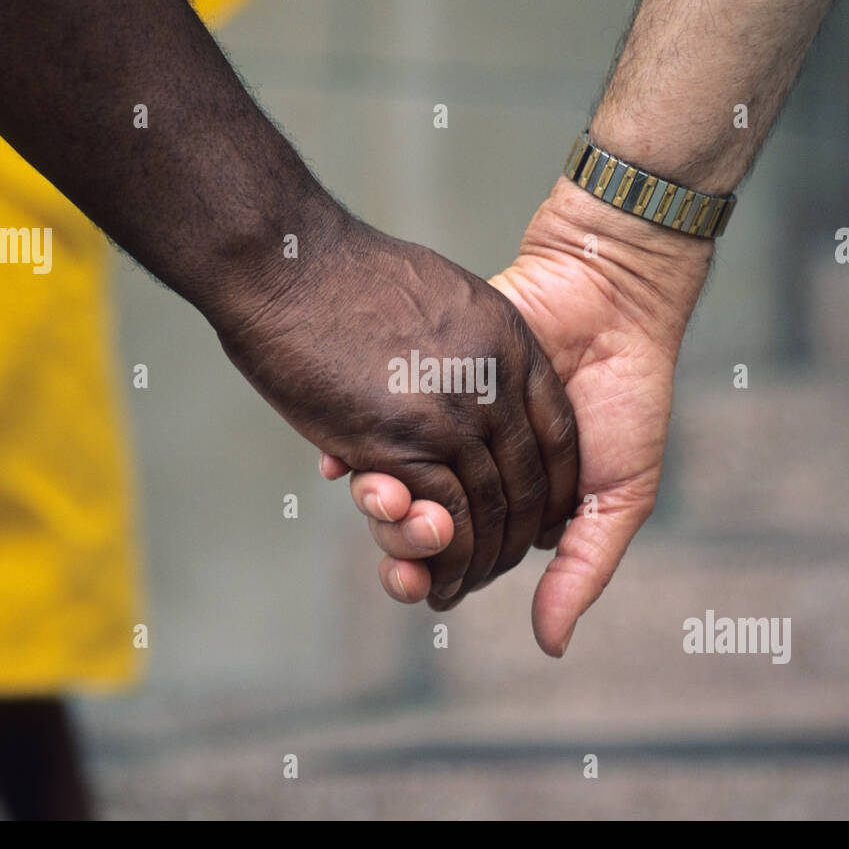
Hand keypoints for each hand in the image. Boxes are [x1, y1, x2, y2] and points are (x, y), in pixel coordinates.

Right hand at [215, 198, 578, 595]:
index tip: (539, 518)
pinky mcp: (402, 441)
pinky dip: (444, 559)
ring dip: (478, 561)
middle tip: (494, 569)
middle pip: (530, 482)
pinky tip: (431, 576)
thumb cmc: (343, 275)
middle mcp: (495, 380)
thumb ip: (464, 341)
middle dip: (516, 537)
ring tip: (459, 587)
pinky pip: (447, 519)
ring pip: (491, 510)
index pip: (560, 434)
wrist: (288, 261)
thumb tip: (462, 368)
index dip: (552, 488)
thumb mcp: (438, 294)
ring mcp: (453, 412)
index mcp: (511, 342)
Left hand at [326, 177, 710, 654]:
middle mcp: (464, 470)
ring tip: (381, 498)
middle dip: (398, 542)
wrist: (612, 300)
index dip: (430, 576)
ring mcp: (435, 425)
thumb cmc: (628, 400)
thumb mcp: (619, 494)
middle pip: (409, 526)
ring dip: (376, 500)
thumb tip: (550, 645)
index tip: (421, 588)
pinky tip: (341, 465)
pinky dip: (349, 447)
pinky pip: (367, 417)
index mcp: (505, 505)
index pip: (454, 557)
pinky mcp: (415, 379)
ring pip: (387, 477)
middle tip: (401, 542)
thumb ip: (583, 567)